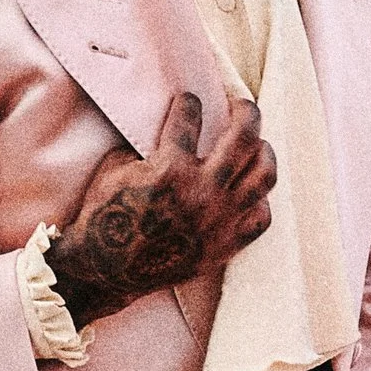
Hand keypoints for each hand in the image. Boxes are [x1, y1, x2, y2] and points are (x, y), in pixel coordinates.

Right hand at [50, 89, 275, 326]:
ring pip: (264, 175)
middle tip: (242, 106)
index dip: (189, 103)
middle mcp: (203, 191)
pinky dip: (260, 202)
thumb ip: (144, 147)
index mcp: (171, 168)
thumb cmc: (105, 216)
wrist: (108, 269)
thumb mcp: (115, 169)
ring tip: (259, 145)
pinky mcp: (226, 245)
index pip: (189, 118)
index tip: (190, 101)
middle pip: (244, 136)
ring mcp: (219, 219)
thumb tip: (163, 132)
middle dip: (246, 111)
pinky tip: (252, 193)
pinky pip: (261, 218)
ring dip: (264, 152)